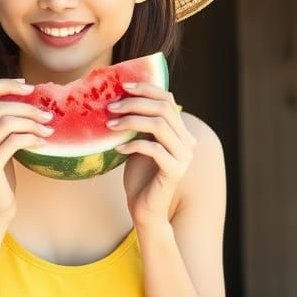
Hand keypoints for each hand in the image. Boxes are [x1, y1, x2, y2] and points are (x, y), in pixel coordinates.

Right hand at [0, 78, 54, 224]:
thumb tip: (25, 91)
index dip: (6, 84)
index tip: (28, 87)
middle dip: (27, 108)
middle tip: (47, 115)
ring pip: (7, 122)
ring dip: (32, 123)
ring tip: (48, 129)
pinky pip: (14, 141)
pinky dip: (32, 138)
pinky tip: (42, 142)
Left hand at [107, 81, 195, 227]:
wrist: (144, 210)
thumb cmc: (139, 177)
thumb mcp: (138, 143)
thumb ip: (140, 124)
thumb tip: (122, 97)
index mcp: (180, 132)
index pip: (168, 99)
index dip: (147, 88)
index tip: (124, 85)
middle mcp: (187, 142)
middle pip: (163, 108)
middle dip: (135, 103)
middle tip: (111, 106)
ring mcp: (184, 156)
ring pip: (159, 125)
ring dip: (131, 121)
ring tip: (110, 125)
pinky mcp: (175, 170)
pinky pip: (153, 148)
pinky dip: (133, 144)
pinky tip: (118, 149)